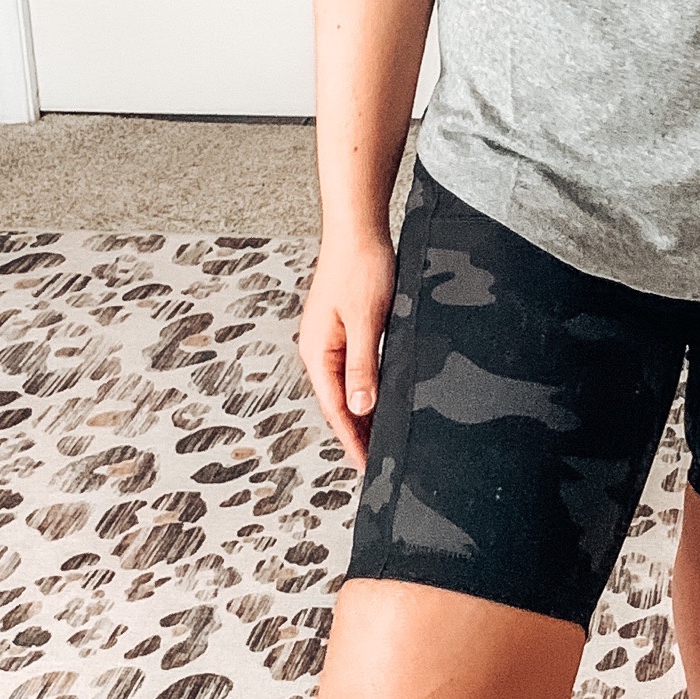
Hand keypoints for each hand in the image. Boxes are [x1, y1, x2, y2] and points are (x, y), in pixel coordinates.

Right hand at [298, 233, 393, 471]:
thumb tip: (361, 408)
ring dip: (363, 414)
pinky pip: (356, 370)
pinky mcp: (347, 329)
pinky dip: (368, 390)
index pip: (336, 408)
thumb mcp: (366, 321)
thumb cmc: (361, 269)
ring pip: (348, 388)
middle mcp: (320, 350)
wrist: (358, 231)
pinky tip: (381, 400)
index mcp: (318, 352)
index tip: (365, 467)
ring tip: (380, 442)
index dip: (352, 439)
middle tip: (377, 464)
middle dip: (356, 434)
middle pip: (339, 403)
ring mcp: (332, 340)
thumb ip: (362, 365)